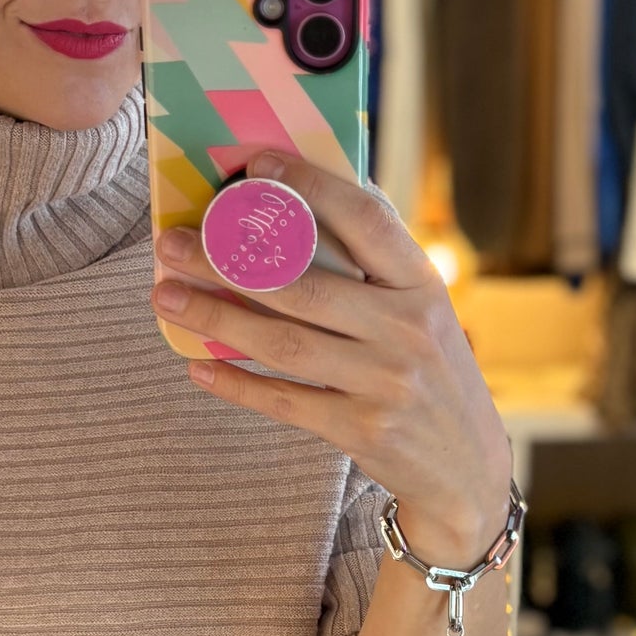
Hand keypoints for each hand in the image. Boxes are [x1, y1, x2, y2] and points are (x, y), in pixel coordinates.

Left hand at [152, 154, 513, 565]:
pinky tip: (198, 368)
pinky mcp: (363, 430)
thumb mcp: (427, 312)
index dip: (310, 188)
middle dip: (226, 260)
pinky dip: (237, 384)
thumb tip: (320, 191)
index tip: (254, 167)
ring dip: (216, 318)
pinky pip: (285, 400)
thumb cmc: (433, 373)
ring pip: (285, 343)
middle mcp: (408, 330)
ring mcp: (386, 383)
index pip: (365, 221)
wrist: (468, 468)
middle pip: (303, 285)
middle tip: (171, 244)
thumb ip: (381, 262)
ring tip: (166, 297)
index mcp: (423, 285)